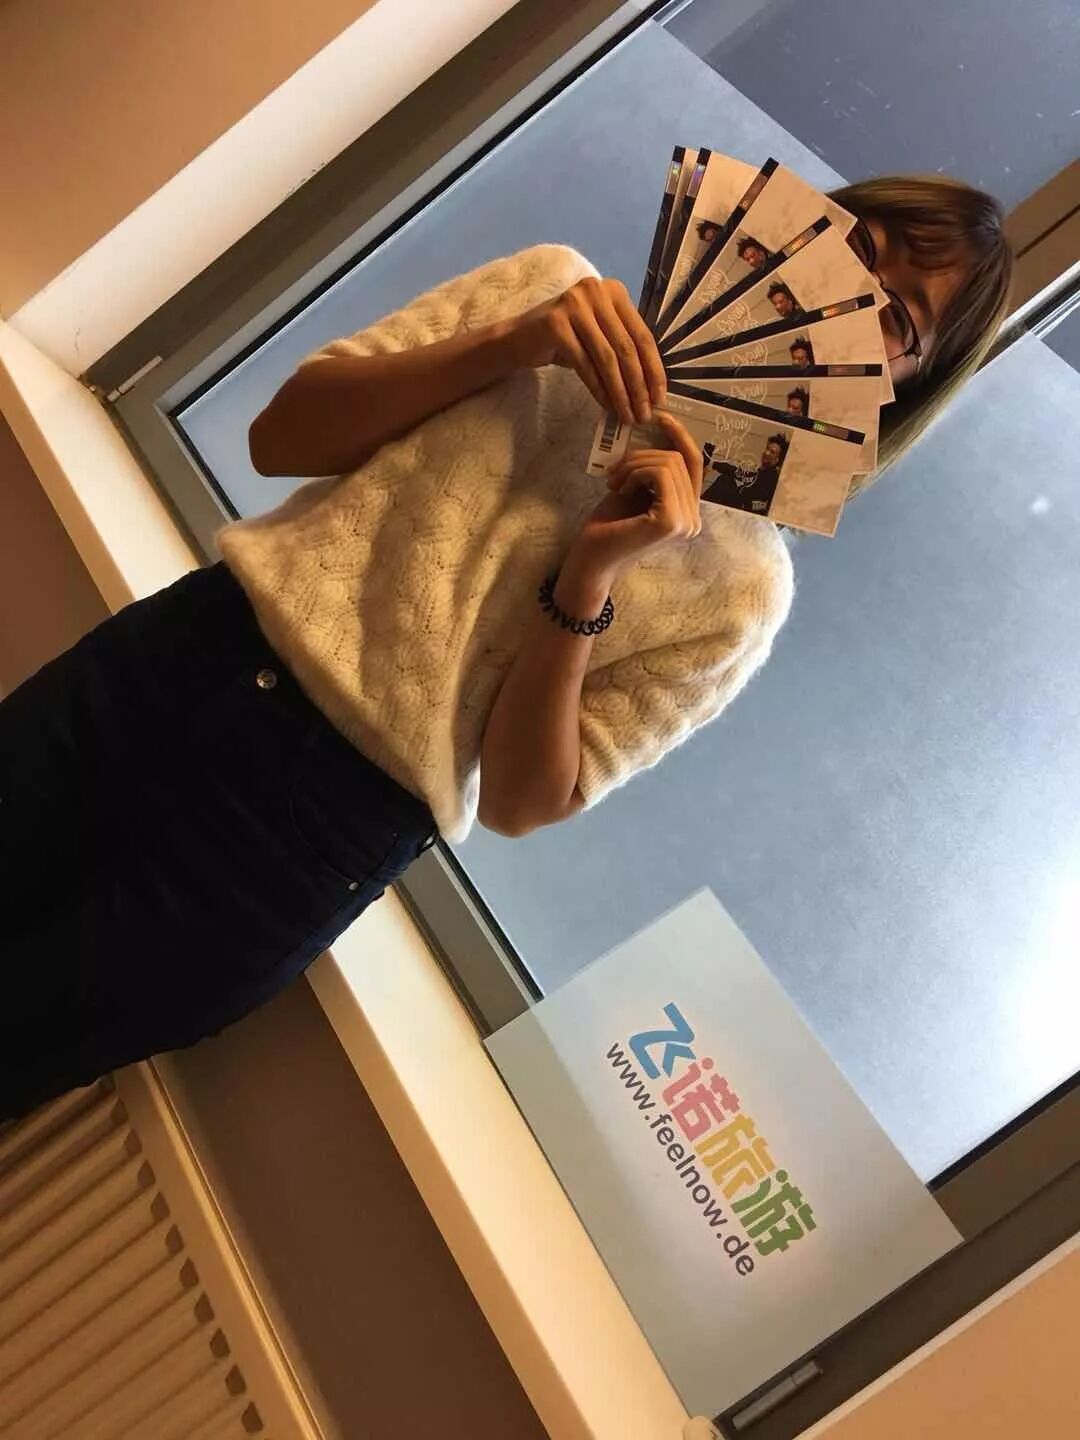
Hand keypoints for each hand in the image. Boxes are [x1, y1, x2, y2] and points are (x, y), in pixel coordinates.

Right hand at [511, 275, 665, 424]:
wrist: (519, 338)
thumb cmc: (565, 340)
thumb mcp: (600, 335)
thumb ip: (624, 348)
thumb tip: (653, 387)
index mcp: (614, 292)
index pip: (642, 335)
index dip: (654, 369)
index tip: (660, 398)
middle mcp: (596, 291)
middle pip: (626, 347)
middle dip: (638, 385)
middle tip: (644, 413)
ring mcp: (574, 305)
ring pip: (607, 358)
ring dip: (620, 392)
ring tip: (627, 415)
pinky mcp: (556, 324)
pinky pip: (585, 364)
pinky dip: (598, 389)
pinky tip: (606, 406)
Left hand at [568, 411, 703, 582]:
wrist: (589, 559)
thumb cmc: (607, 527)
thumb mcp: (635, 489)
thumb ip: (655, 469)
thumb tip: (664, 430)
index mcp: (688, 512)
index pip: (695, 464)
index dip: (681, 436)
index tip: (660, 417)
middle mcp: (693, 520)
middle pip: (680, 459)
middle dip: (642, 456)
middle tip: (614, 475)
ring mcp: (685, 523)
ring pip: (669, 463)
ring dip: (634, 465)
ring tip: (614, 483)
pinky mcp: (671, 522)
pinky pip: (660, 474)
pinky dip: (635, 473)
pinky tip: (619, 490)